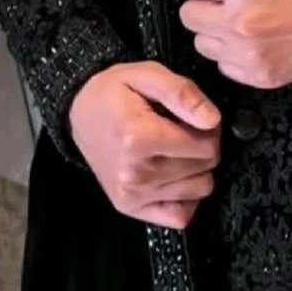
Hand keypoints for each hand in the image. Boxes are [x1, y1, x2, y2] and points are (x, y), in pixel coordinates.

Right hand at [68, 60, 221, 229]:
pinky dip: (185, 197)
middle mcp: (134, 173)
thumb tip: (212, 121)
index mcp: (138, 138)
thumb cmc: (114, 93)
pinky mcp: (130, 208)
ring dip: (195, 170)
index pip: (207, 146)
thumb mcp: (147, 74)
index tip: (191, 119)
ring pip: (200, 189)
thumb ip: (182, 93)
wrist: (79, 113)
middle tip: (181, 132)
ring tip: (174, 151)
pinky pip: (181, 216)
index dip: (209, 129)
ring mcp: (132, 195)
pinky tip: (172, 177)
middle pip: (206, 167)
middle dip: (202, 147)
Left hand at [177, 0, 291, 87]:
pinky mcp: (260, 76)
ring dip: (217, 31)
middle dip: (207, 4)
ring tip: (246, 21)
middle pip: (189, 15)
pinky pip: (224, 66)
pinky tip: (258, 40)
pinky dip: (234, 54)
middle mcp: (238, 21)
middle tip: (233, 0)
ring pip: (202, 43)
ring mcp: (248, 53)